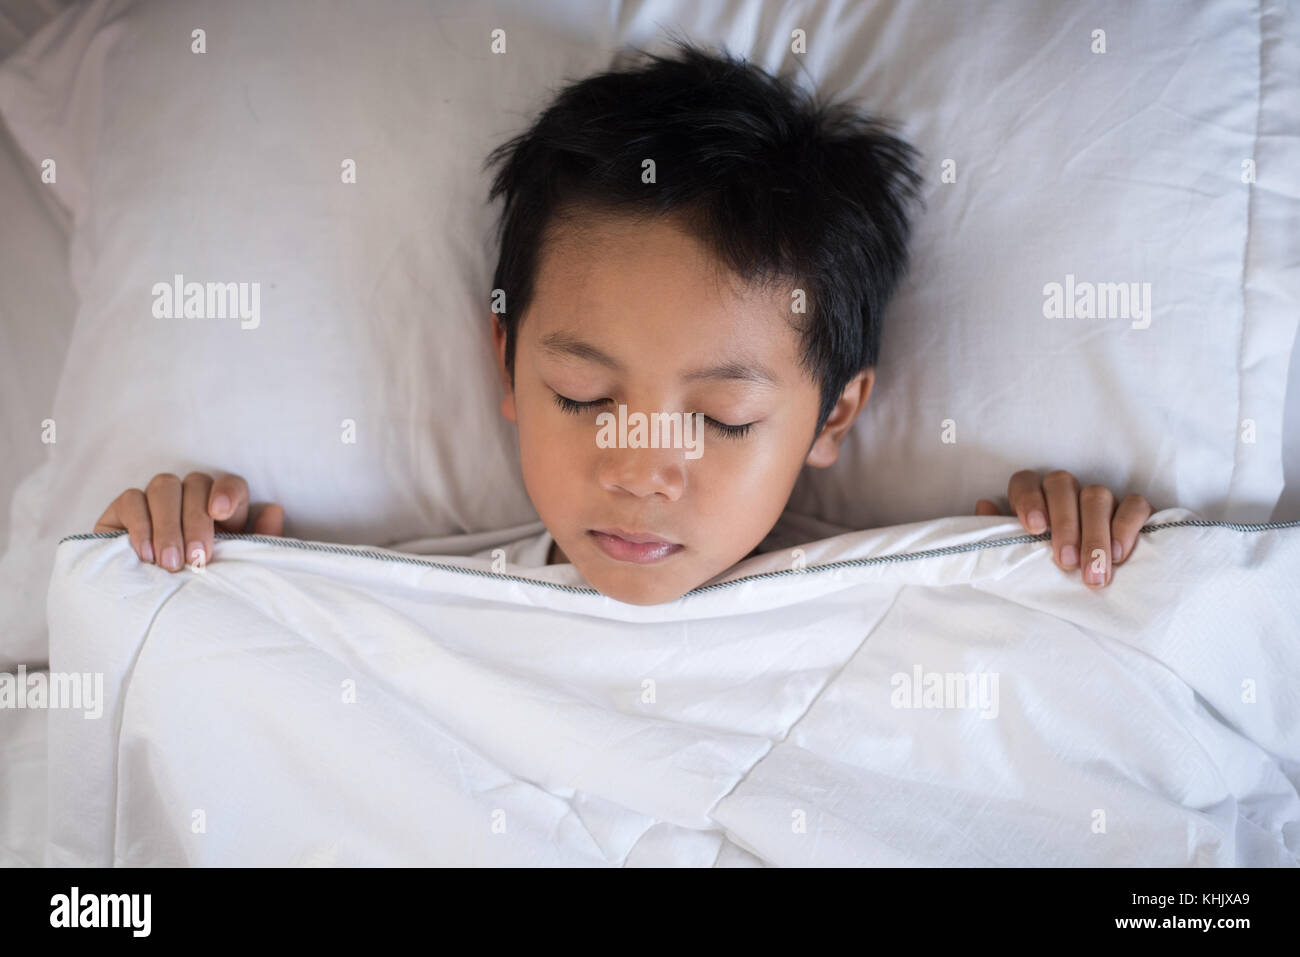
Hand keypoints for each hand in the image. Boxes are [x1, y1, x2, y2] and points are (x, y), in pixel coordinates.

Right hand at [92, 472, 283, 572]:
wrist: (156, 613)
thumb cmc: (203, 587)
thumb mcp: (235, 569)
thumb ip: (257, 543)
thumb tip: (274, 511)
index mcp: (222, 507)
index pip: (230, 484)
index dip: (228, 492)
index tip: (223, 515)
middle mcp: (190, 497)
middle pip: (196, 484)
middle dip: (197, 522)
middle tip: (196, 560)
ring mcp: (156, 500)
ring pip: (164, 486)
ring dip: (169, 524)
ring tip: (170, 563)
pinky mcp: (124, 510)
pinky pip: (132, 500)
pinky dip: (141, 525)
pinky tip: (145, 553)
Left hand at [975, 469, 1151, 588]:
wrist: (1087, 583)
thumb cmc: (1044, 566)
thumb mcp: (1019, 554)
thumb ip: (1000, 533)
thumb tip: (984, 505)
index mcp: (1034, 496)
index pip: (1025, 481)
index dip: (1028, 499)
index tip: (1034, 529)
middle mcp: (1066, 491)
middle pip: (1062, 486)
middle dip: (1064, 524)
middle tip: (1065, 562)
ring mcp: (1100, 498)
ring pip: (1097, 496)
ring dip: (1094, 534)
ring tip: (1092, 571)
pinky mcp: (1132, 509)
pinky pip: (1134, 505)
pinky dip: (1127, 527)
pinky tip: (1119, 554)